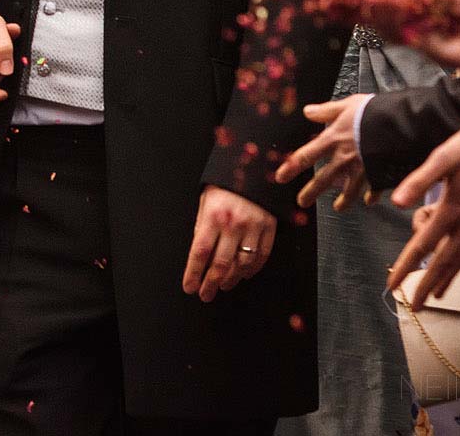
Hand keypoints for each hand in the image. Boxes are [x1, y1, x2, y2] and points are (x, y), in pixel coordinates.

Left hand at [183, 185, 275, 300]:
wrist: (254, 166)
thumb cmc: (226, 184)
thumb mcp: (205, 200)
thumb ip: (202, 226)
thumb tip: (199, 254)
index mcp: (213, 215)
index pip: (200, 252)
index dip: (193, 273)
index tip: (189, 287)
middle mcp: (234, 223)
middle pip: (221, 263)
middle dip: (210, 283)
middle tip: (205, 294)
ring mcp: (254, 227)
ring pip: (242, 264)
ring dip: (231, 279)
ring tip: (222, 286)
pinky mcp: (270, 228)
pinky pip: (262, 256)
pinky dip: (252, 269)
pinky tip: (243, 274)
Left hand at [274, 94, 372, 209]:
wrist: (401, 126)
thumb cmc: (374, 113)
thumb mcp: (347, 105)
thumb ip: (327, 110)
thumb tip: (307, 111)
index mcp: (333, 141)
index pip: (305, 156)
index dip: (291, 168)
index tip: (280, 178)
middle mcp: (345, 158)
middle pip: (324, 179)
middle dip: (311, 192)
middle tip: (302, 202)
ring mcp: (363, 169)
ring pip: (349, 190)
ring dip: (343, 200)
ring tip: (338, 208)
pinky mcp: (381, 175)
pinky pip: (375, 189)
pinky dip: (372, 195)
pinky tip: (370, 200)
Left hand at [386, 123, 459, 301]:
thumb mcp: (442, 158)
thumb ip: (419, 181)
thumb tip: (397, 203)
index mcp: (450, 211)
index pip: (421, 246)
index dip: (406, 267)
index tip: (392, 285)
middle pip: (443, 263)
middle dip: (426, 286)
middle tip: (414, 306)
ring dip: (450, 279)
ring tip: (439, 297)